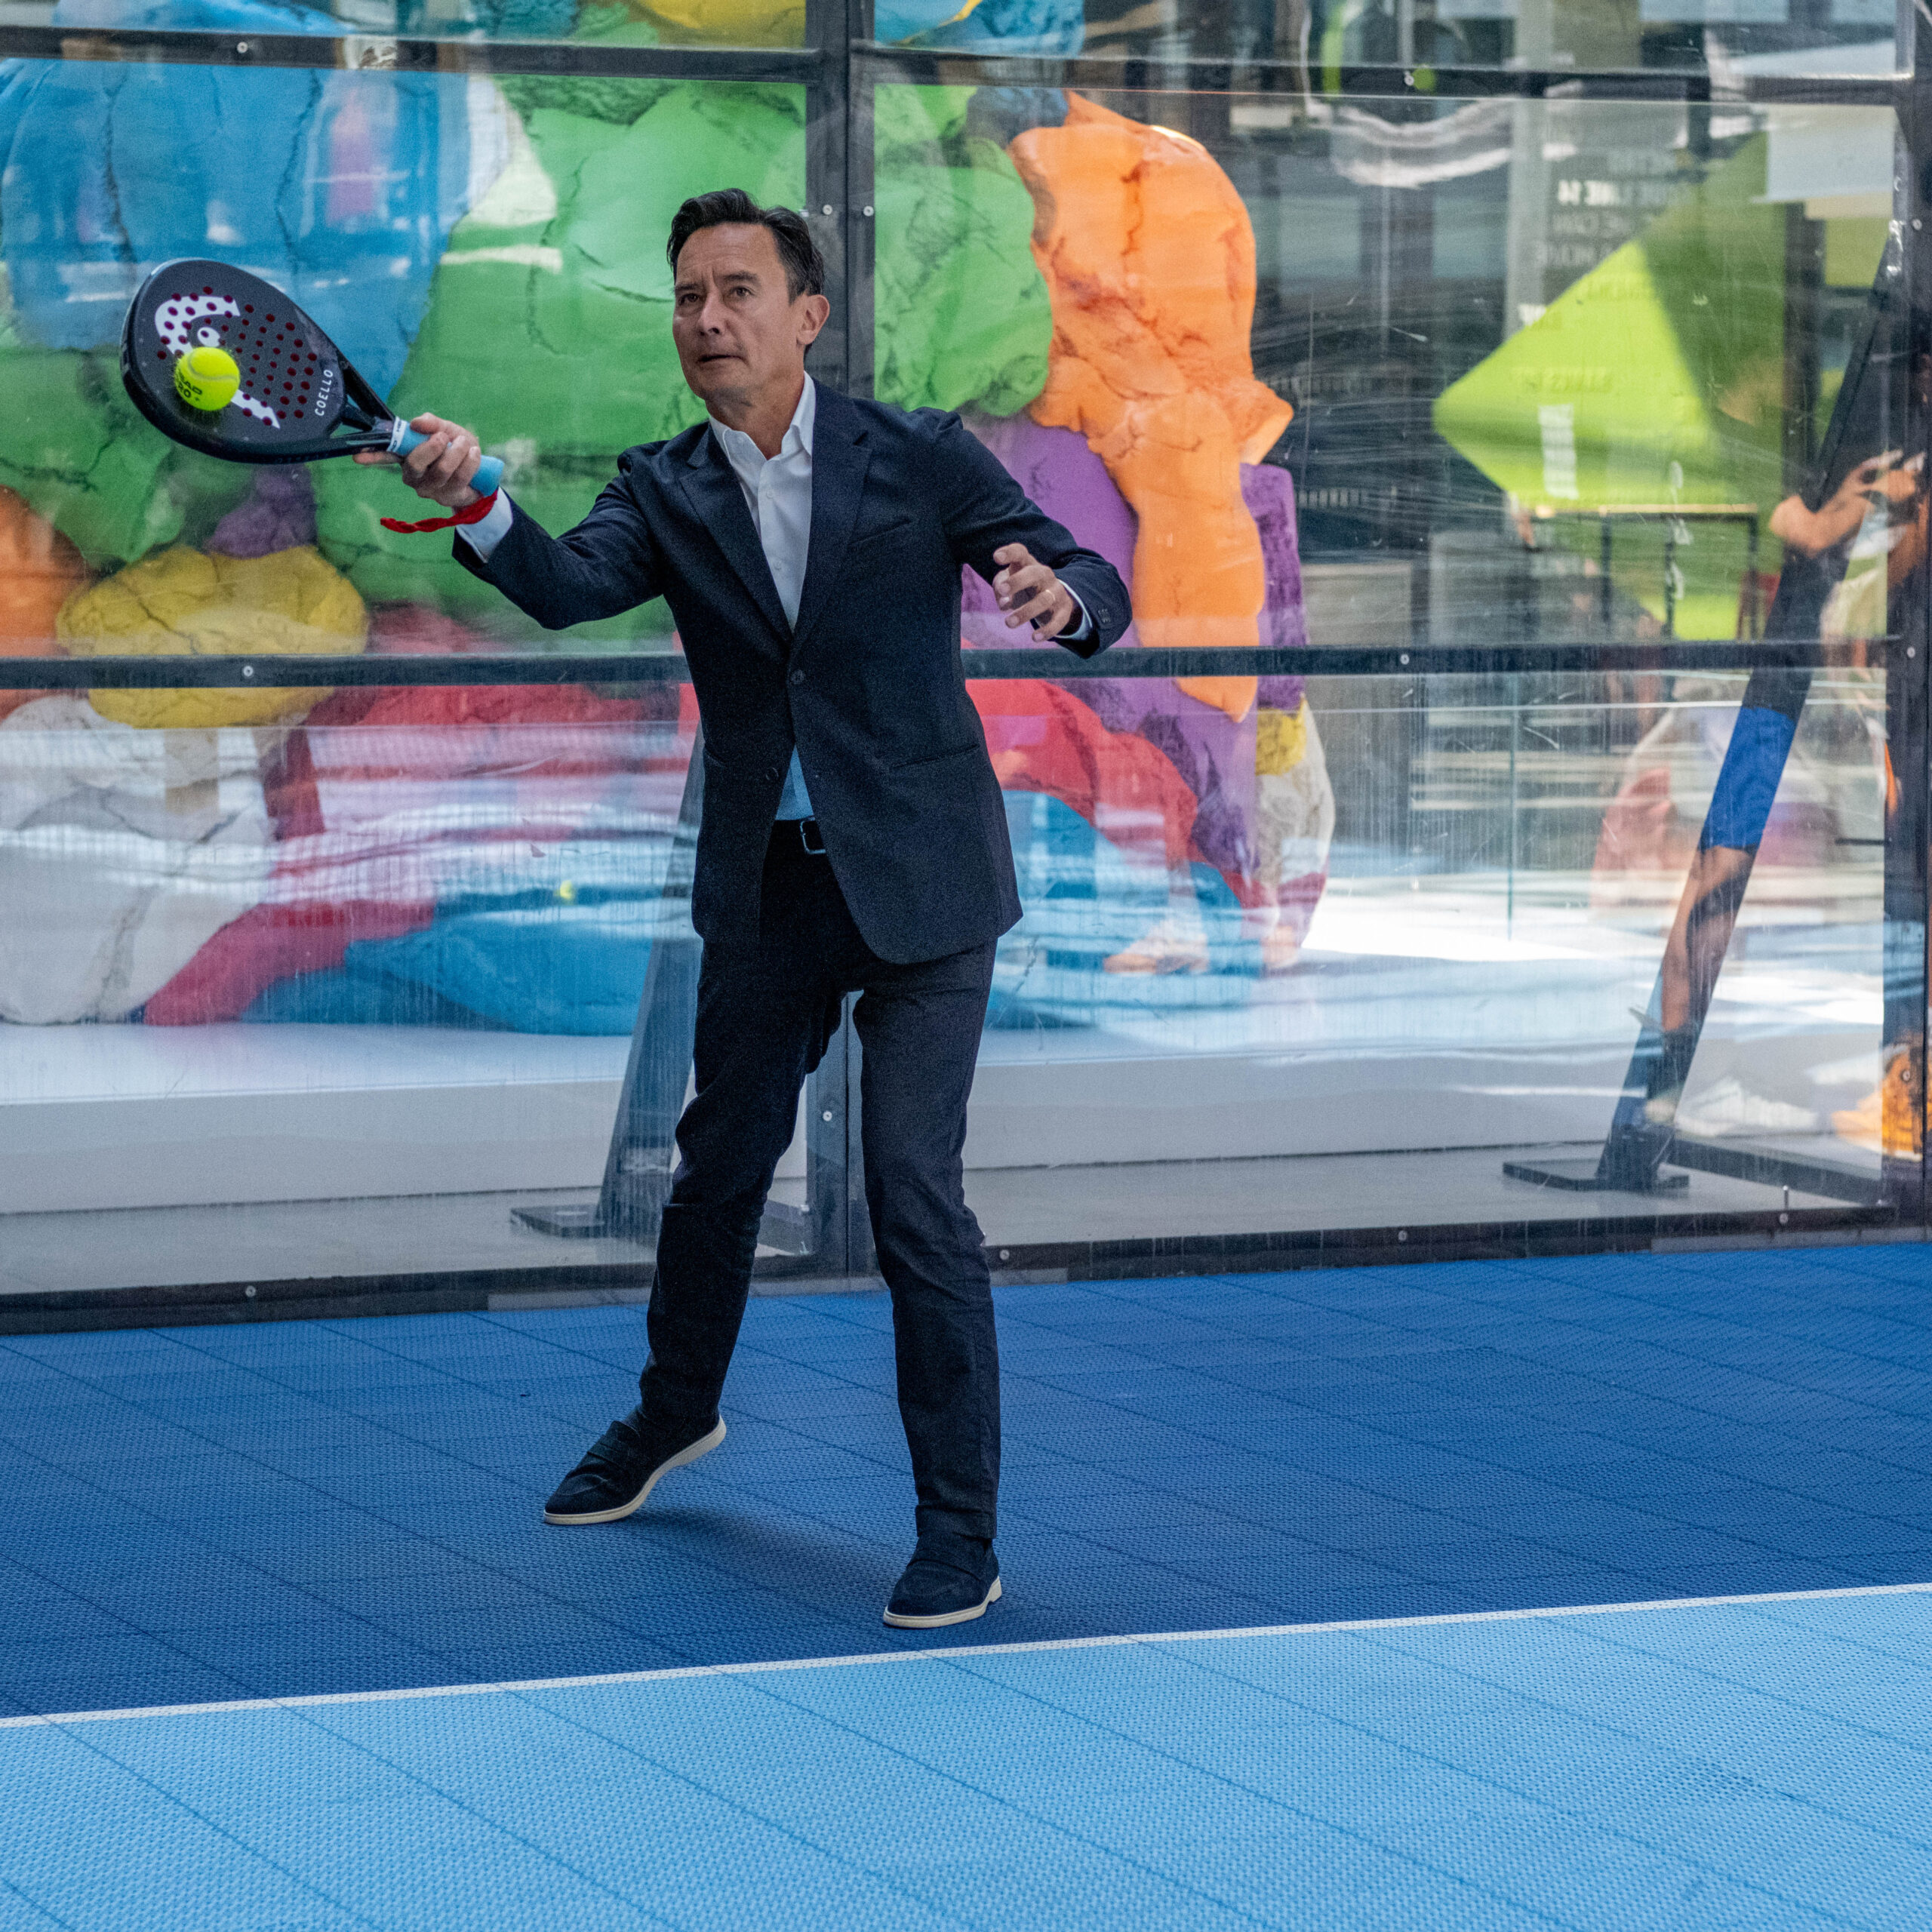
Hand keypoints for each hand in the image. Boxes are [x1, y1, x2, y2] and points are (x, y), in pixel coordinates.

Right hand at [352, 412, 483, 509]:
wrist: (481, 472)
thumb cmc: (456, 447)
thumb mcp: (445, 429)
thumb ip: (432, 423)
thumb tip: (417, 422)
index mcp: (407, 455)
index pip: (386, 456)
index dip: (373, 455)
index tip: (357, 455)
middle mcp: (413, 475)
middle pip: (415, 463)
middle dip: (431, 447)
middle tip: (443, 437)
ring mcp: (429, 489)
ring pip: (441, 470)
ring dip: (456, 452)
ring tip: (464, 443)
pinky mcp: (447, 497)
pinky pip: (459, 478)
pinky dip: (470, 462)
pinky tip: (473, 453)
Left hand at [992, 543, 1076, 637]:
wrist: (1053, 601)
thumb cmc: (1022, 589)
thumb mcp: (1007, 586)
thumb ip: (1000, 590)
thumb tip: (1004, 603)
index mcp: (1027, 565)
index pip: (1020, 553)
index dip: (1009, 553)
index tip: (996, 557)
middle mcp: (1044, 575)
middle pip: (1034, 573)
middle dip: (1017, 581)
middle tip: (1002, 590)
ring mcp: (1056, 591)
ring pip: (1043, 600)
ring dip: (1025, 612)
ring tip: (1008, 623)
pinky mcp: (1064, 610)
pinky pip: (1059, 620)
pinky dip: (1048, 630)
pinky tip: (1035, 638)